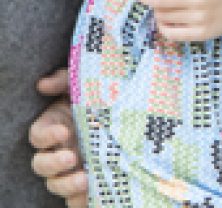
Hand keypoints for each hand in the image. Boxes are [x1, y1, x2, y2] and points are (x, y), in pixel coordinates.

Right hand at [29, 69, 87, 207]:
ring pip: (55, 185)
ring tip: (85, 179)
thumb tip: (43, 84)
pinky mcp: (85, 182)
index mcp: (54, 127)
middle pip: (40, 165)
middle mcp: (58, 150)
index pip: (37, 136)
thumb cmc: (100, 97)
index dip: (46, 136)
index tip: (64, 131)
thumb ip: (64, 80)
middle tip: (72, 157)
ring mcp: (70, 168)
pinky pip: (75, 200)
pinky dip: (80, 201)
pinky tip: (92, 195)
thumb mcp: (84, 86)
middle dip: (53, 164)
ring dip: (66, 185)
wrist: (129, 114)